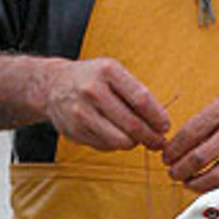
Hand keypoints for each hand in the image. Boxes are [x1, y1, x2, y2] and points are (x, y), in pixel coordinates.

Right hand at [44, 57, 170, 151]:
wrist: (53, 86)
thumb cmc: (92, 79)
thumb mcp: (113, 73)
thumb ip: (136, 94)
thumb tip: (160, 124)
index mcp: (108, 72)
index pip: (141, 99)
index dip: (157, 117)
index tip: (165, 126)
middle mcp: (92, 91)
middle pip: (131, 124)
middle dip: (151, 137)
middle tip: (159, 142)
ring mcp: (81, 112)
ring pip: (119, 140)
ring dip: (134, 143)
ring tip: (138, 139)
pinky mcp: (75, 131)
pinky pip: (105, 146)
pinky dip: (116, 145)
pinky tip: (116, 135)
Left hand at [162, 85, 218, 191]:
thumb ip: (203, 120)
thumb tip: (177, 144)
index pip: (189, 134)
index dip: (172, 150)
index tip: (166, 156)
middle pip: (198, 158)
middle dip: (179, 170)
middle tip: (173, 172)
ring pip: (214, 177)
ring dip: (194, 184)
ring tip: (186, 182)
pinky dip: (216, 188)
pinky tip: (206, 185)